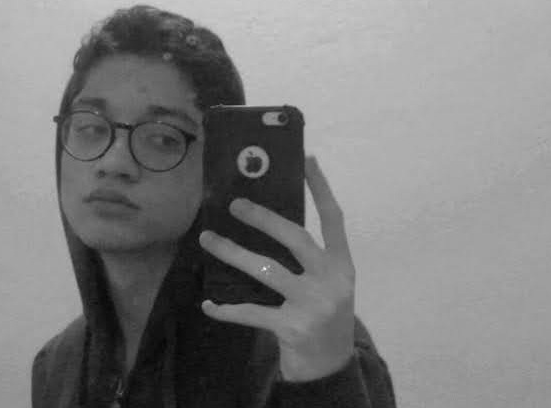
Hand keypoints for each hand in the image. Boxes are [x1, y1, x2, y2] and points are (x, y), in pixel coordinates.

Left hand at [198, 155, 355, 381]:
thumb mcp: (327, 283)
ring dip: (232, 252)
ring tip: (208, 240)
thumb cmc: (322, 315)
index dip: (321, 188)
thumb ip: (308, 258)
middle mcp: (331, 281)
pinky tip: (209, 305)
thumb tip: (266, 220)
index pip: (333, 219)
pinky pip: (251, 312)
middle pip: (295, 238)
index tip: (307, 159)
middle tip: (235, 204)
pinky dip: (226, 309)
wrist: (330, 365)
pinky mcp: (292, 327)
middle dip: (263, 218)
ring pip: (265, 270)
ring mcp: (312, 304)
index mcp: (342, 265)